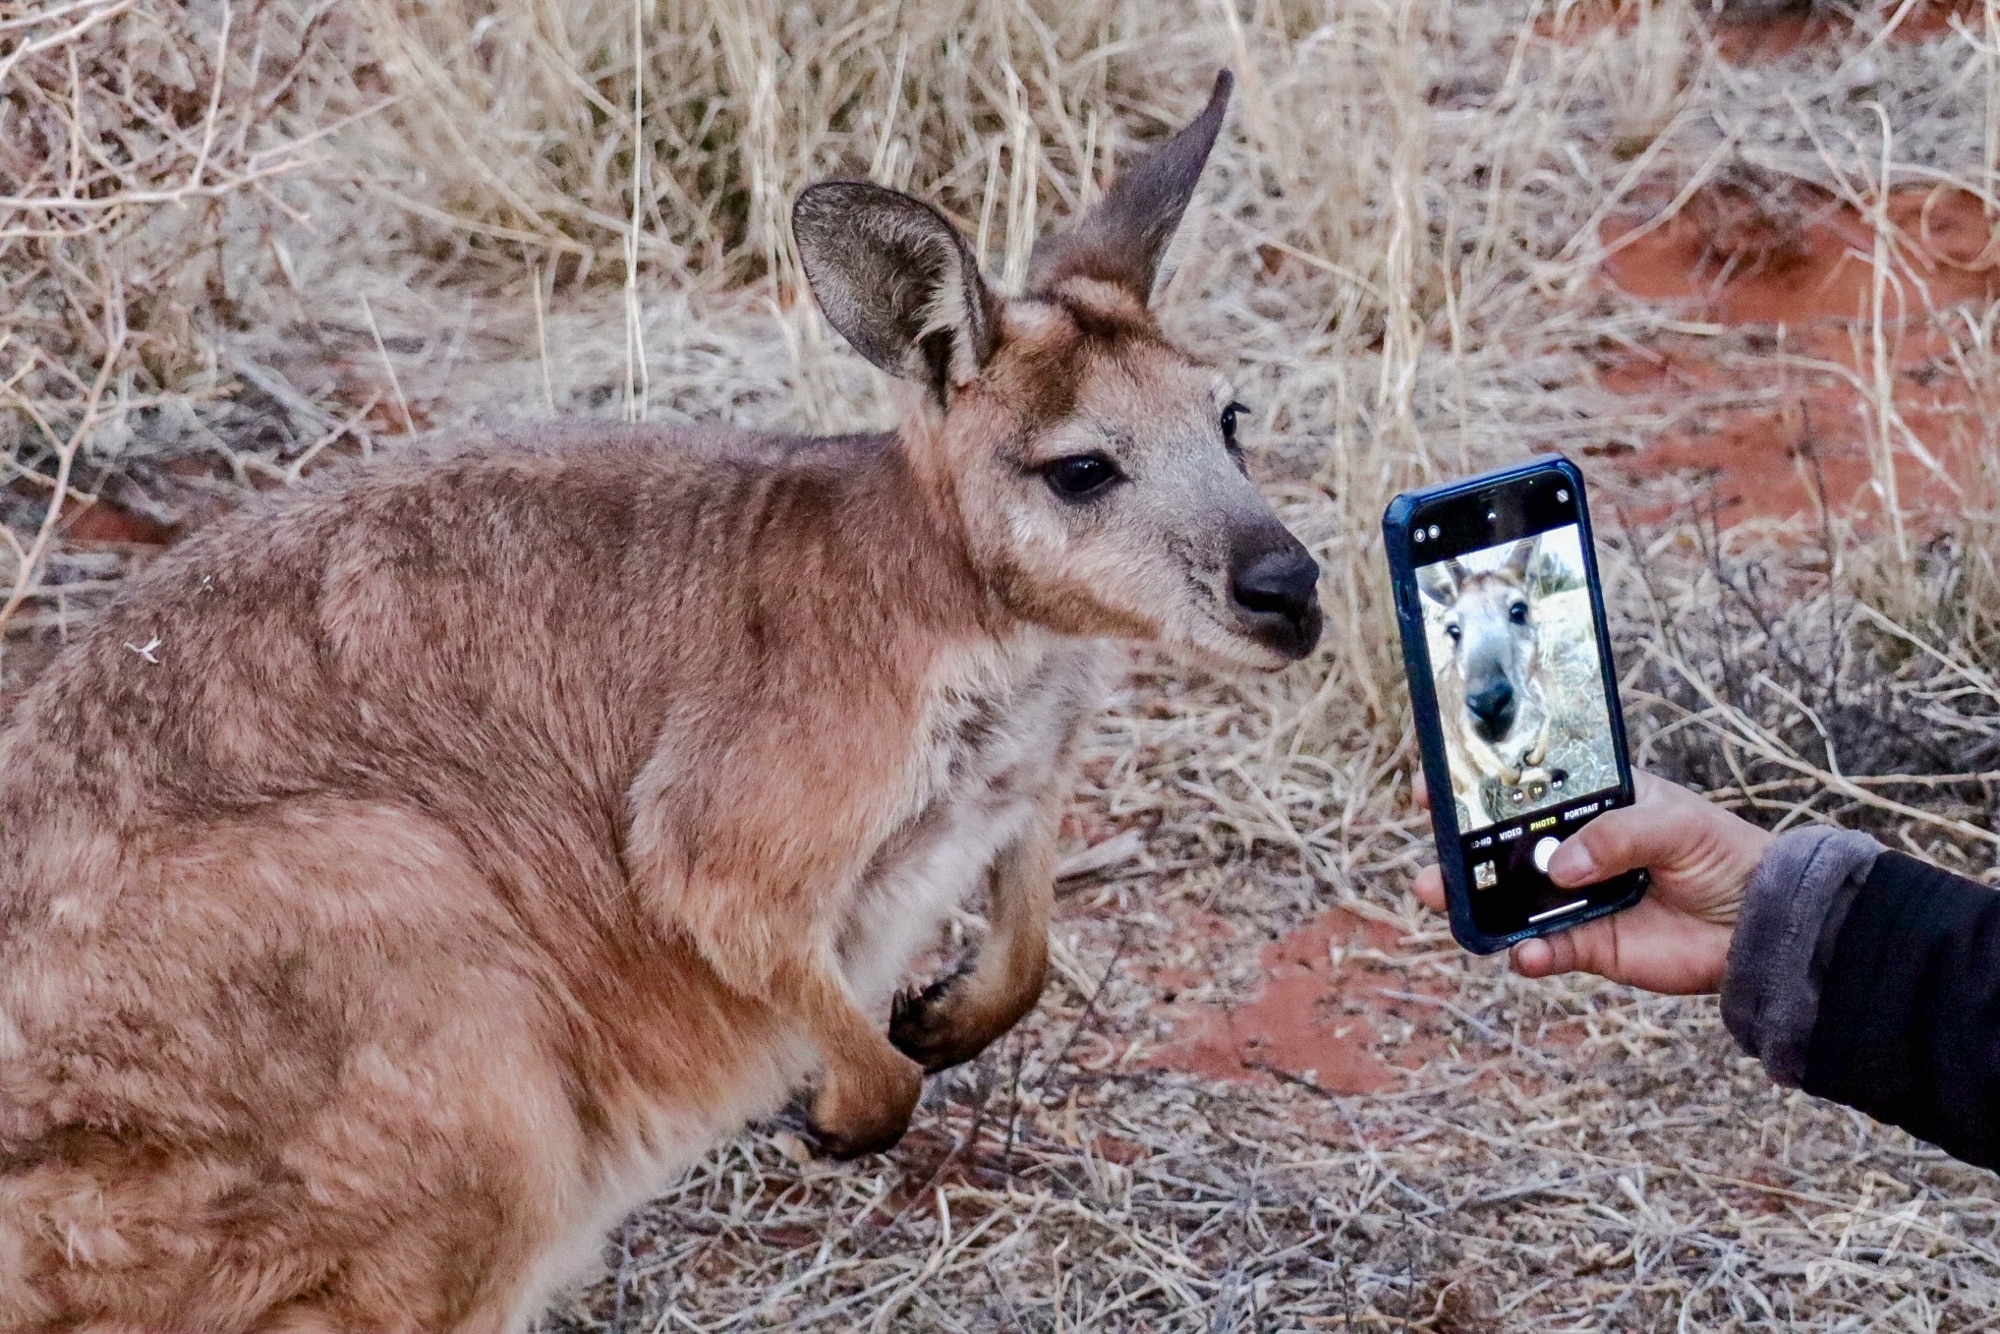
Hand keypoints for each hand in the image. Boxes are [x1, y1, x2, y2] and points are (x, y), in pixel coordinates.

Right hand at [1411, 769, 1773, 993]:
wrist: (1762, 926)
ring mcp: (1573, 897)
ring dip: (1472, 901)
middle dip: (1458, 851)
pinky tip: (1527, 953)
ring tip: (1441, 900)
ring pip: (1508, 900)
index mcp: (1589, 802)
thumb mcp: (1675, 825)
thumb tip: (1559, 867)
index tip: (1436, 786)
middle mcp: (1571, 848)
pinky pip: (1544, 949)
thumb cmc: (1723, 854)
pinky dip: (1529, 953)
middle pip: (1499, 846)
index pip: (1522, 787)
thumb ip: (1616, 836)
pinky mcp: (1586, 945)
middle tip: (1430, 857)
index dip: (1477, 785)